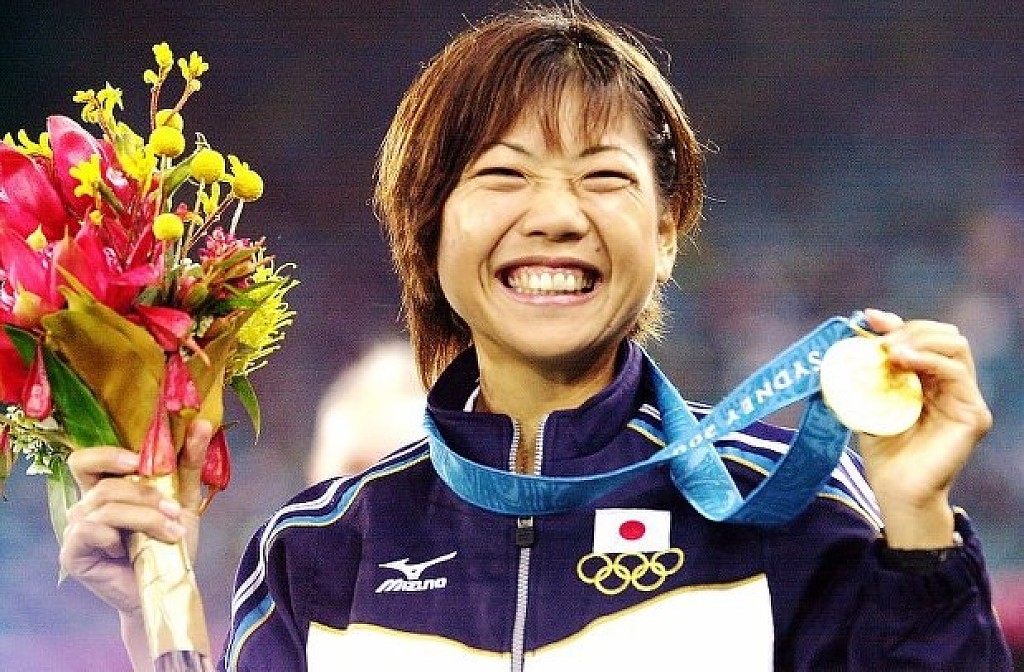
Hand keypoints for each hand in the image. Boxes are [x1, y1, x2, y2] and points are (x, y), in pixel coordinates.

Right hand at [58, 420, 213, 614]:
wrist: (167, 587)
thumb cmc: (169, 544)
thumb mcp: (184, 500)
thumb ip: (188, 464)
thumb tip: (201, 424)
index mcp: (107, 488)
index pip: (86, 459)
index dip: (108, 454)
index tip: (140, 460)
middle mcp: (87, 505)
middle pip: (105, 483)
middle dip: (145, 494)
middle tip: (174, 509)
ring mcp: (76, 529)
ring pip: (105, 506)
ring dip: (145, 517)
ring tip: (172, 533)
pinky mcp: (72, 553)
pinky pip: (89, 530)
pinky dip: (117, 536)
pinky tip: (131, 551)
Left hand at [857, 309, 991, 547]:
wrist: (894, 490)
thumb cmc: (882, 449)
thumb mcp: (869, 401)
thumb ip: (868, 370)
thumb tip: (854, 334)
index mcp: (930, 380)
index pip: (924, 338)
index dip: (897, 323)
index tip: (868, 318)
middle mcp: (952, 386)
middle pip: (944, 335)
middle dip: (909, 329)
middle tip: (880, 340)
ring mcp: (966, 399)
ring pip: (955, 346)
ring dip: (918, 340)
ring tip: (889, 350)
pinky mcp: (973, 415)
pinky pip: (957, 373)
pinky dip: (928, 359)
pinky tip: (901, 360)